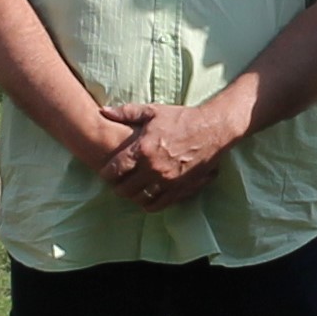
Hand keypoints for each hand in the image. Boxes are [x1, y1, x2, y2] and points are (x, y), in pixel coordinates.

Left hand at [97, 101, 235, 209]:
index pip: (115, 169)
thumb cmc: (181, 118)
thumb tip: (104, 111)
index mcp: (143, 149)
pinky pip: (159, 204)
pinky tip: (148, 198)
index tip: (106, 172)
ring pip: (140, 198)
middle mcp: (153, 168)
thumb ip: (126, 113)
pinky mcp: (181, 188)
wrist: (212, 128)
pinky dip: (150, 204)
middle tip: (117, 183)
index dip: (106, 173)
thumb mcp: (153, 111)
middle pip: (124, 188)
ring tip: (132, 191)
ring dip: (133, 197)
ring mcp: (168, 180)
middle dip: (117, 187)